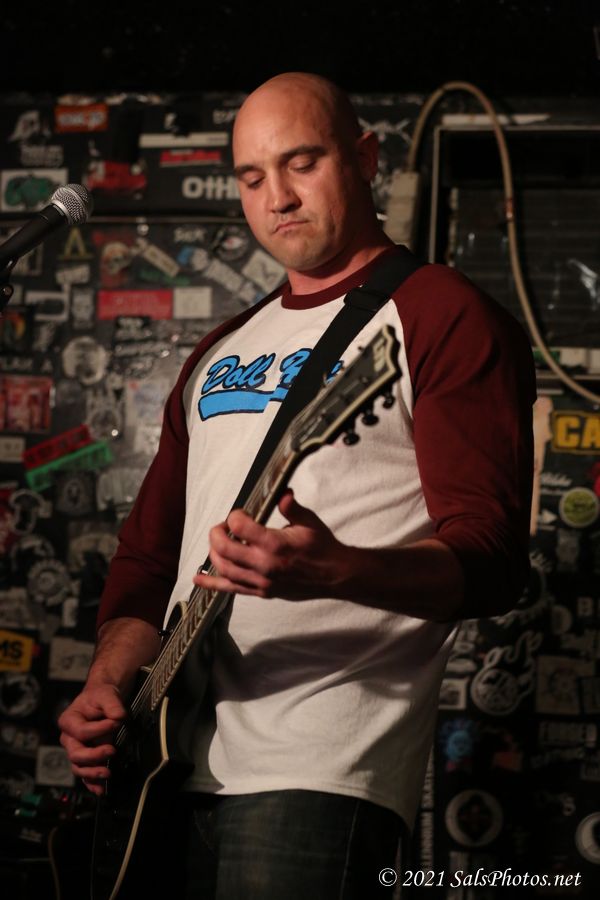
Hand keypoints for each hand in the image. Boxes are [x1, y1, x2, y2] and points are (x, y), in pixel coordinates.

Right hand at [58, 682, 125, 795]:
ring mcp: (76, 751)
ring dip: (92, 773)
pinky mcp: (86, 760)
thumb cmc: (100, 697)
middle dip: (93, 756)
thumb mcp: (105, 694)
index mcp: (69, 721)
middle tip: (112, 751)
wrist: (102, 701)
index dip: (98, 730)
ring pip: (78, 768)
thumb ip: (111, 704)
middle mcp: (69, 739)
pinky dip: (92, 784)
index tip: (116, 723)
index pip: (81, 731)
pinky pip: (85, 776)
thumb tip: (119, 717)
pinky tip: (101, 790)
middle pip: (75, 754)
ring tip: (107, 773)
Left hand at [193, 489, 351, 599]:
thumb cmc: (322, 546)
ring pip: (223, 568)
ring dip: (214, 553)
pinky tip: (198, 579)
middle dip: (217, 533)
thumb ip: (291, 506)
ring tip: (217, 543)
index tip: (241, 513)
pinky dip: (211, 584)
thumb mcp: (309, 521)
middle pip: (223, 548)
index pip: (239, 526)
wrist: (335, 576)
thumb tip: (281, 491)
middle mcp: (263, 564)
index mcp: (274, 543)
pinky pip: (231, 589)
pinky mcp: (261, 592)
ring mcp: (261, 581)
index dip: (235, 515)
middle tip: (223, 526)